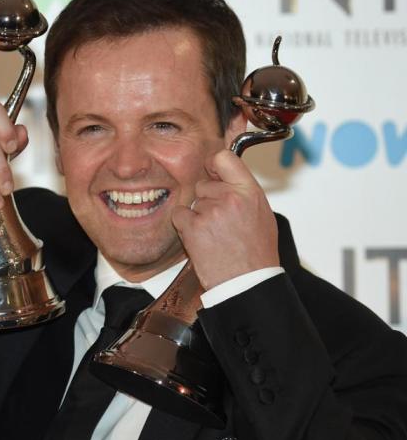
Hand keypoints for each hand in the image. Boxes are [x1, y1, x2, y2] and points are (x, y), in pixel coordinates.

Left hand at [171, 150, 279, 290]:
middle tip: (222, 222)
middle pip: (204, 184)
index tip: (212, 172)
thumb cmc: (256, 252)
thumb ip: (243, 191)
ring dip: (199, 216)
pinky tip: (202, 239)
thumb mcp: (261, 214)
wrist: (247, 282)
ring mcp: (210, 211)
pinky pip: (179, 215)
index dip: (214, 164)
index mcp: (250, 191)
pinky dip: (185, 226)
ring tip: (216, 235)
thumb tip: (223, 175)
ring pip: (193, 202)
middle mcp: (230, 197)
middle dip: (207, 199)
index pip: (224, 157)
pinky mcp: (193, 226)